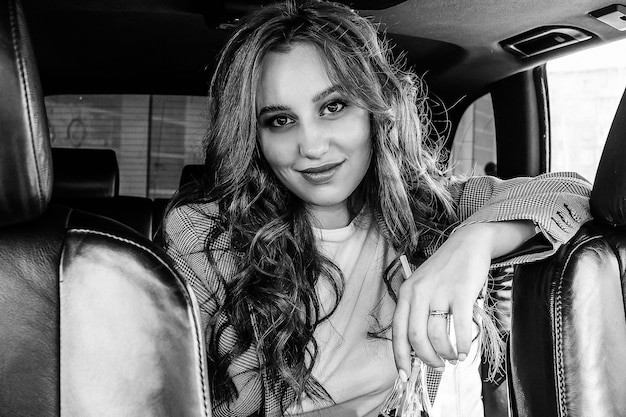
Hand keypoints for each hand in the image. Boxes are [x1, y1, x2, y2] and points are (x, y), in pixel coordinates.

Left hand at [391, 221, 534, 374]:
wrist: (468, 243)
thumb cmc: (445, 270)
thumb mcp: (422, 287)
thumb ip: (417, 311)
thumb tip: (418, 348)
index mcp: (406, 293)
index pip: (398, 332)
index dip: (400, 357)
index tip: (404, 376)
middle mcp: (419, 292)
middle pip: (416, 337)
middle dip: (427, 358)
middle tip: (437, 365)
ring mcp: (440, 291)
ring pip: (437, 335)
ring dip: (446, 353)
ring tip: (454, 356)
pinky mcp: (462, 292)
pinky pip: (460, 327)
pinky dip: (463, 345)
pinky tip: (466, 350)